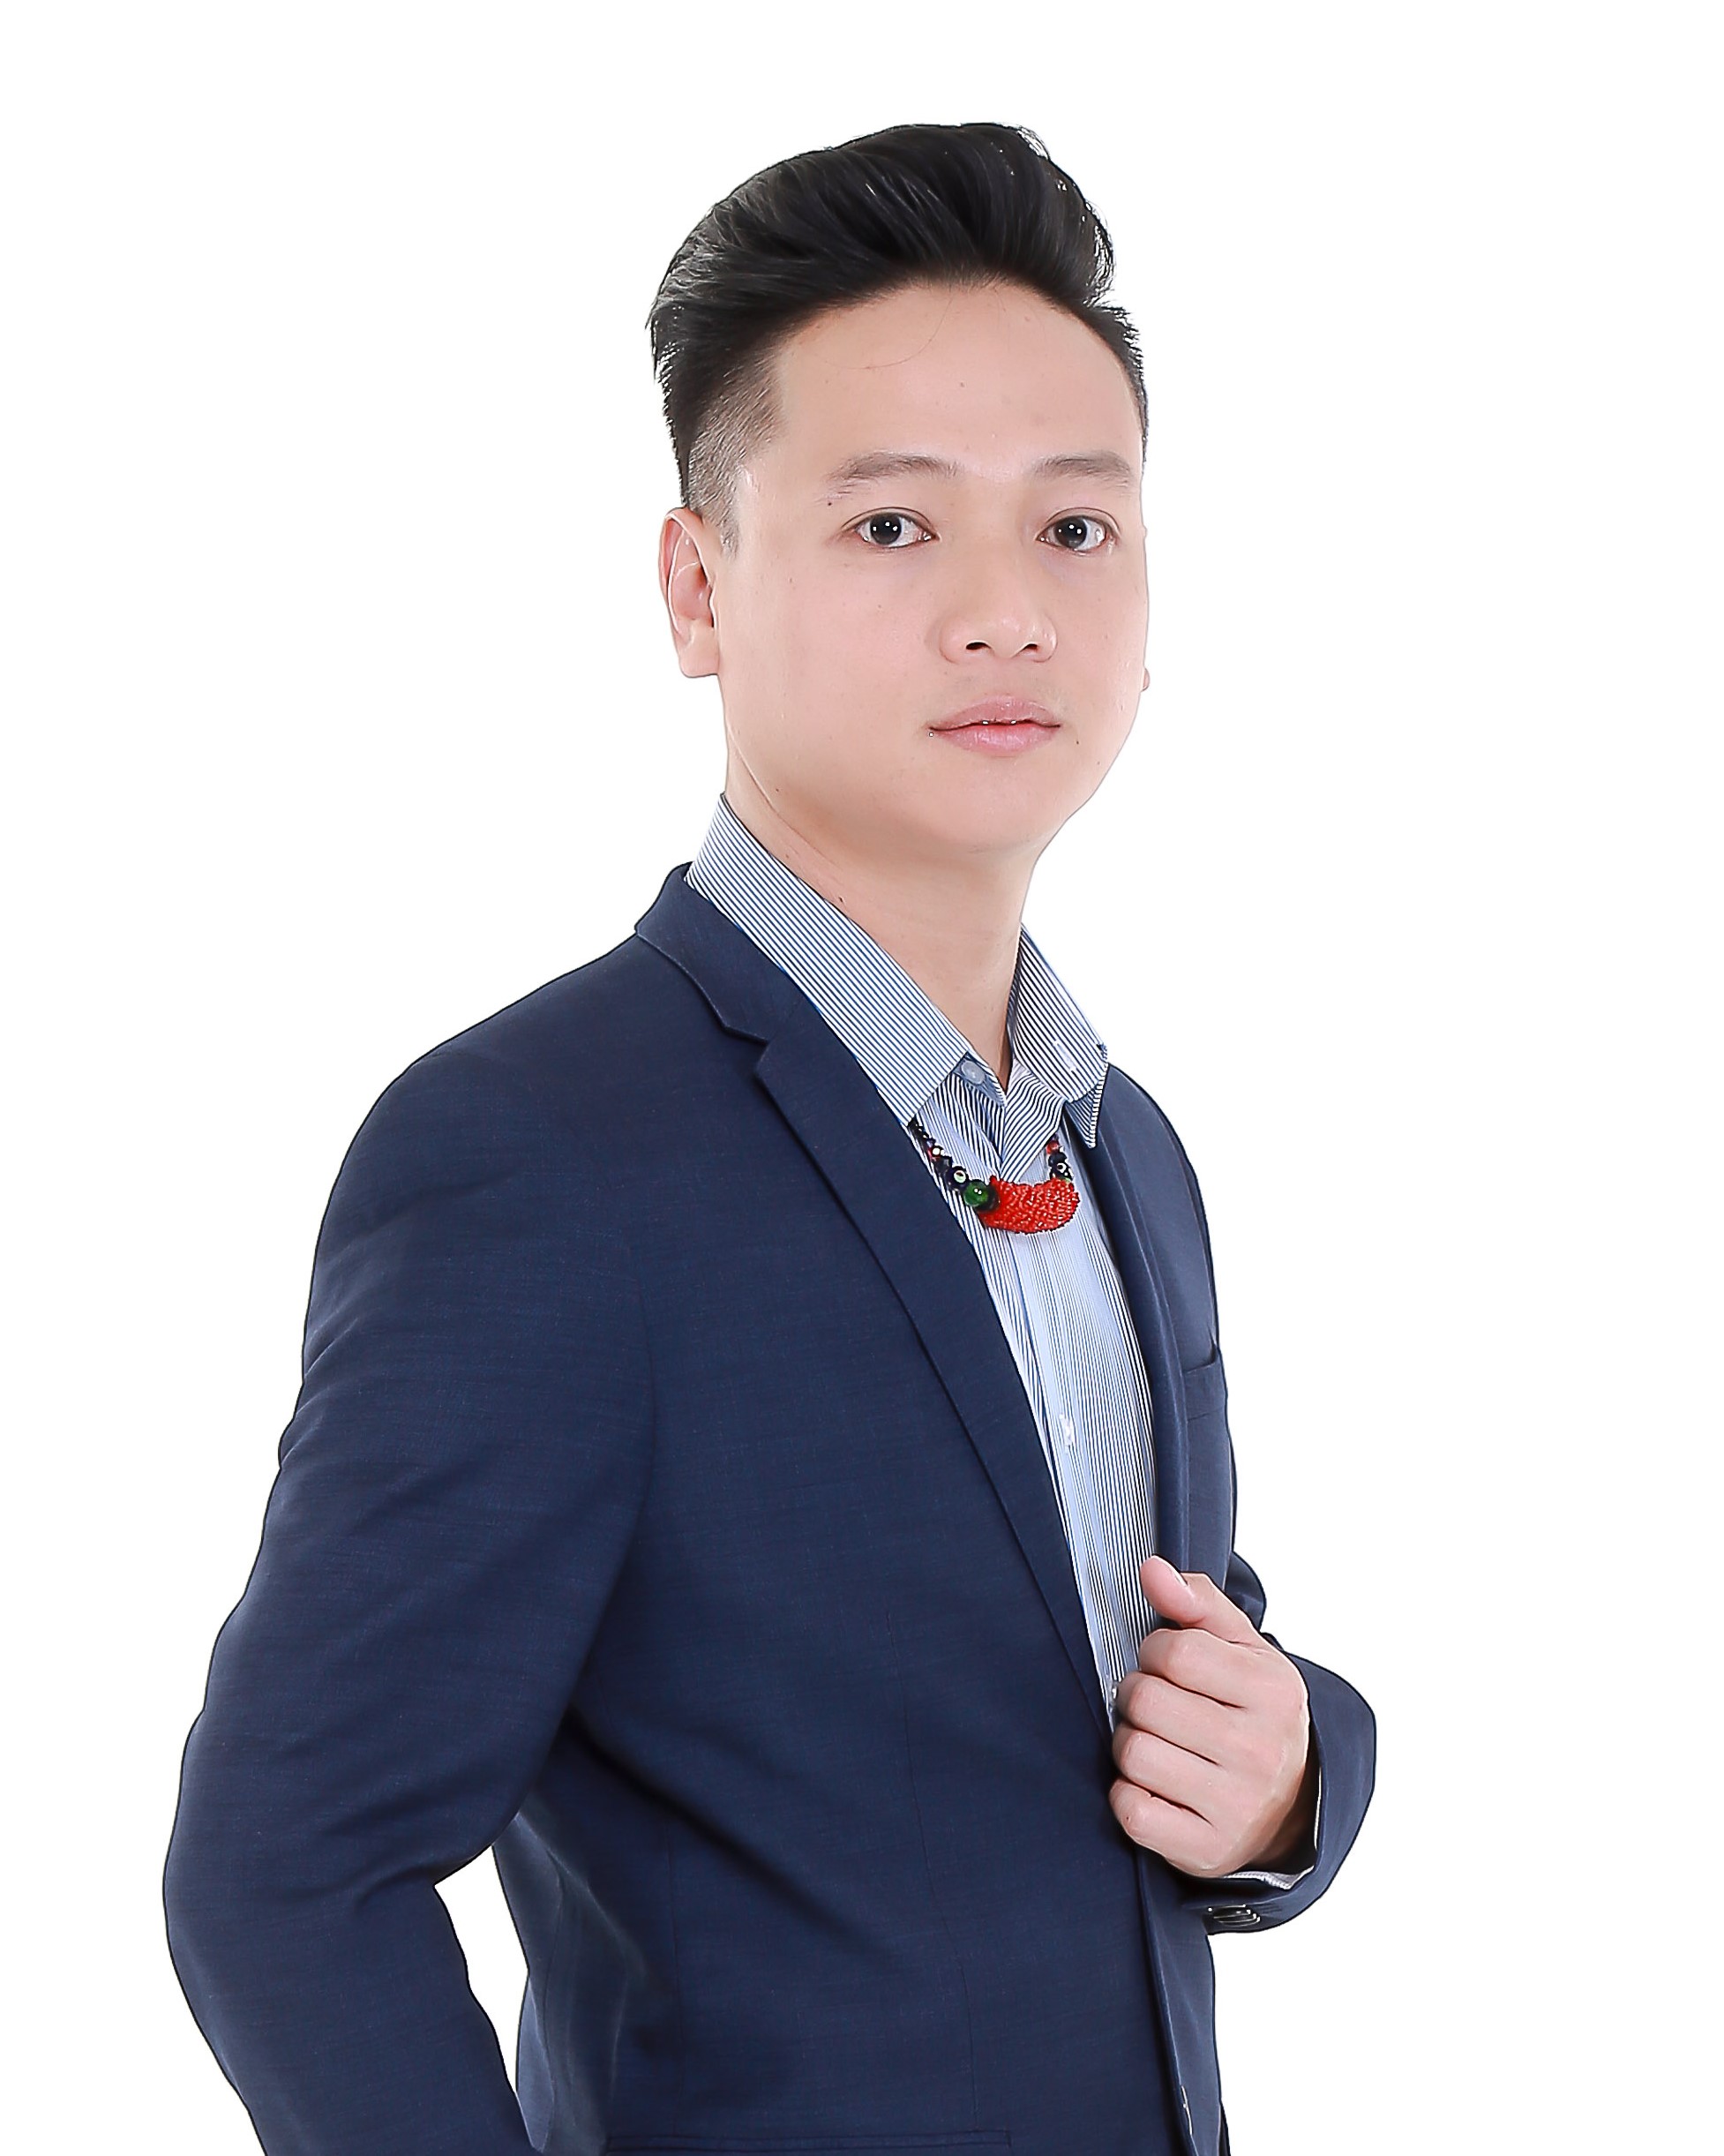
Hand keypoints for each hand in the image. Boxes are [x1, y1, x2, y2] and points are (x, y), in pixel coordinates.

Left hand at [1108, 1553, 1315, 1878]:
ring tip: (1157, 1742)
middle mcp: (1261, 1751)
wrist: (1289, 1806)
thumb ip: (1196, 1602)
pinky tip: (1154, 1785)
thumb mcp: (1240, 1650)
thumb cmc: (1251, 1713)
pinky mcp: (1206, 1850)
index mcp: (1273, 1692)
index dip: (1156, 1650)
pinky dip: (1129, 1794)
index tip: (1168, 1663)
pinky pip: (1132, 1810)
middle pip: (1146, 1699)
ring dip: (1130, 1743)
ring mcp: (1236, 1806)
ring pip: (1133, 1752)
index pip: (1177, 1651)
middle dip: (1139, 1695)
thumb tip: (1152, 1569)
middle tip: (1160, 1706)